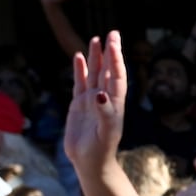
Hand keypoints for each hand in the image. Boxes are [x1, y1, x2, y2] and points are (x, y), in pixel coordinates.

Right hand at [65, 32, 128, 173]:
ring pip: (94, 74)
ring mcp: (92, 100)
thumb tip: (100, 94)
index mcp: (115, 103)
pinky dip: (80, 70)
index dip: (116, 60)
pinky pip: (80, 83)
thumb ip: (104, 113)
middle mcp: (105, 98)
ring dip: (95, 58)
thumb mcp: (105, 133)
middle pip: (108, 70)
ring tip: (96, 39)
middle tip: (112, 33)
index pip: (117, 77)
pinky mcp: (79, 105)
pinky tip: (78, 57)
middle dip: (110, 52)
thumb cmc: (101, 150)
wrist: (90, 162)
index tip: (114, 43)